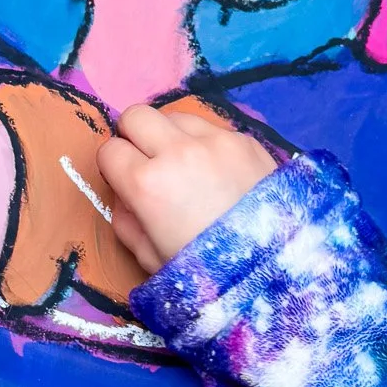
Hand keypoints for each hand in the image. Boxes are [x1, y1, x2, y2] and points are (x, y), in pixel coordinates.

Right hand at [96, 105, 276, 274]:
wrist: (277, 268)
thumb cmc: (207, 271)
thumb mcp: (151, 259)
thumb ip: (127, 223)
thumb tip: (124, 196)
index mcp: (147, 185)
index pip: (109, 150)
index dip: (113, 167)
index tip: (124, 179)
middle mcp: (178, 152)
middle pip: (136, 116)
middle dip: (134, 136)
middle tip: (147, 161)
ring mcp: (215, 141)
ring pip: (175, 115)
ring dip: (171, 135)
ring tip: (186, 166)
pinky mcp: (245, 139)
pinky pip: (212, 128)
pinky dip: (206, 144)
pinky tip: (219, 173)